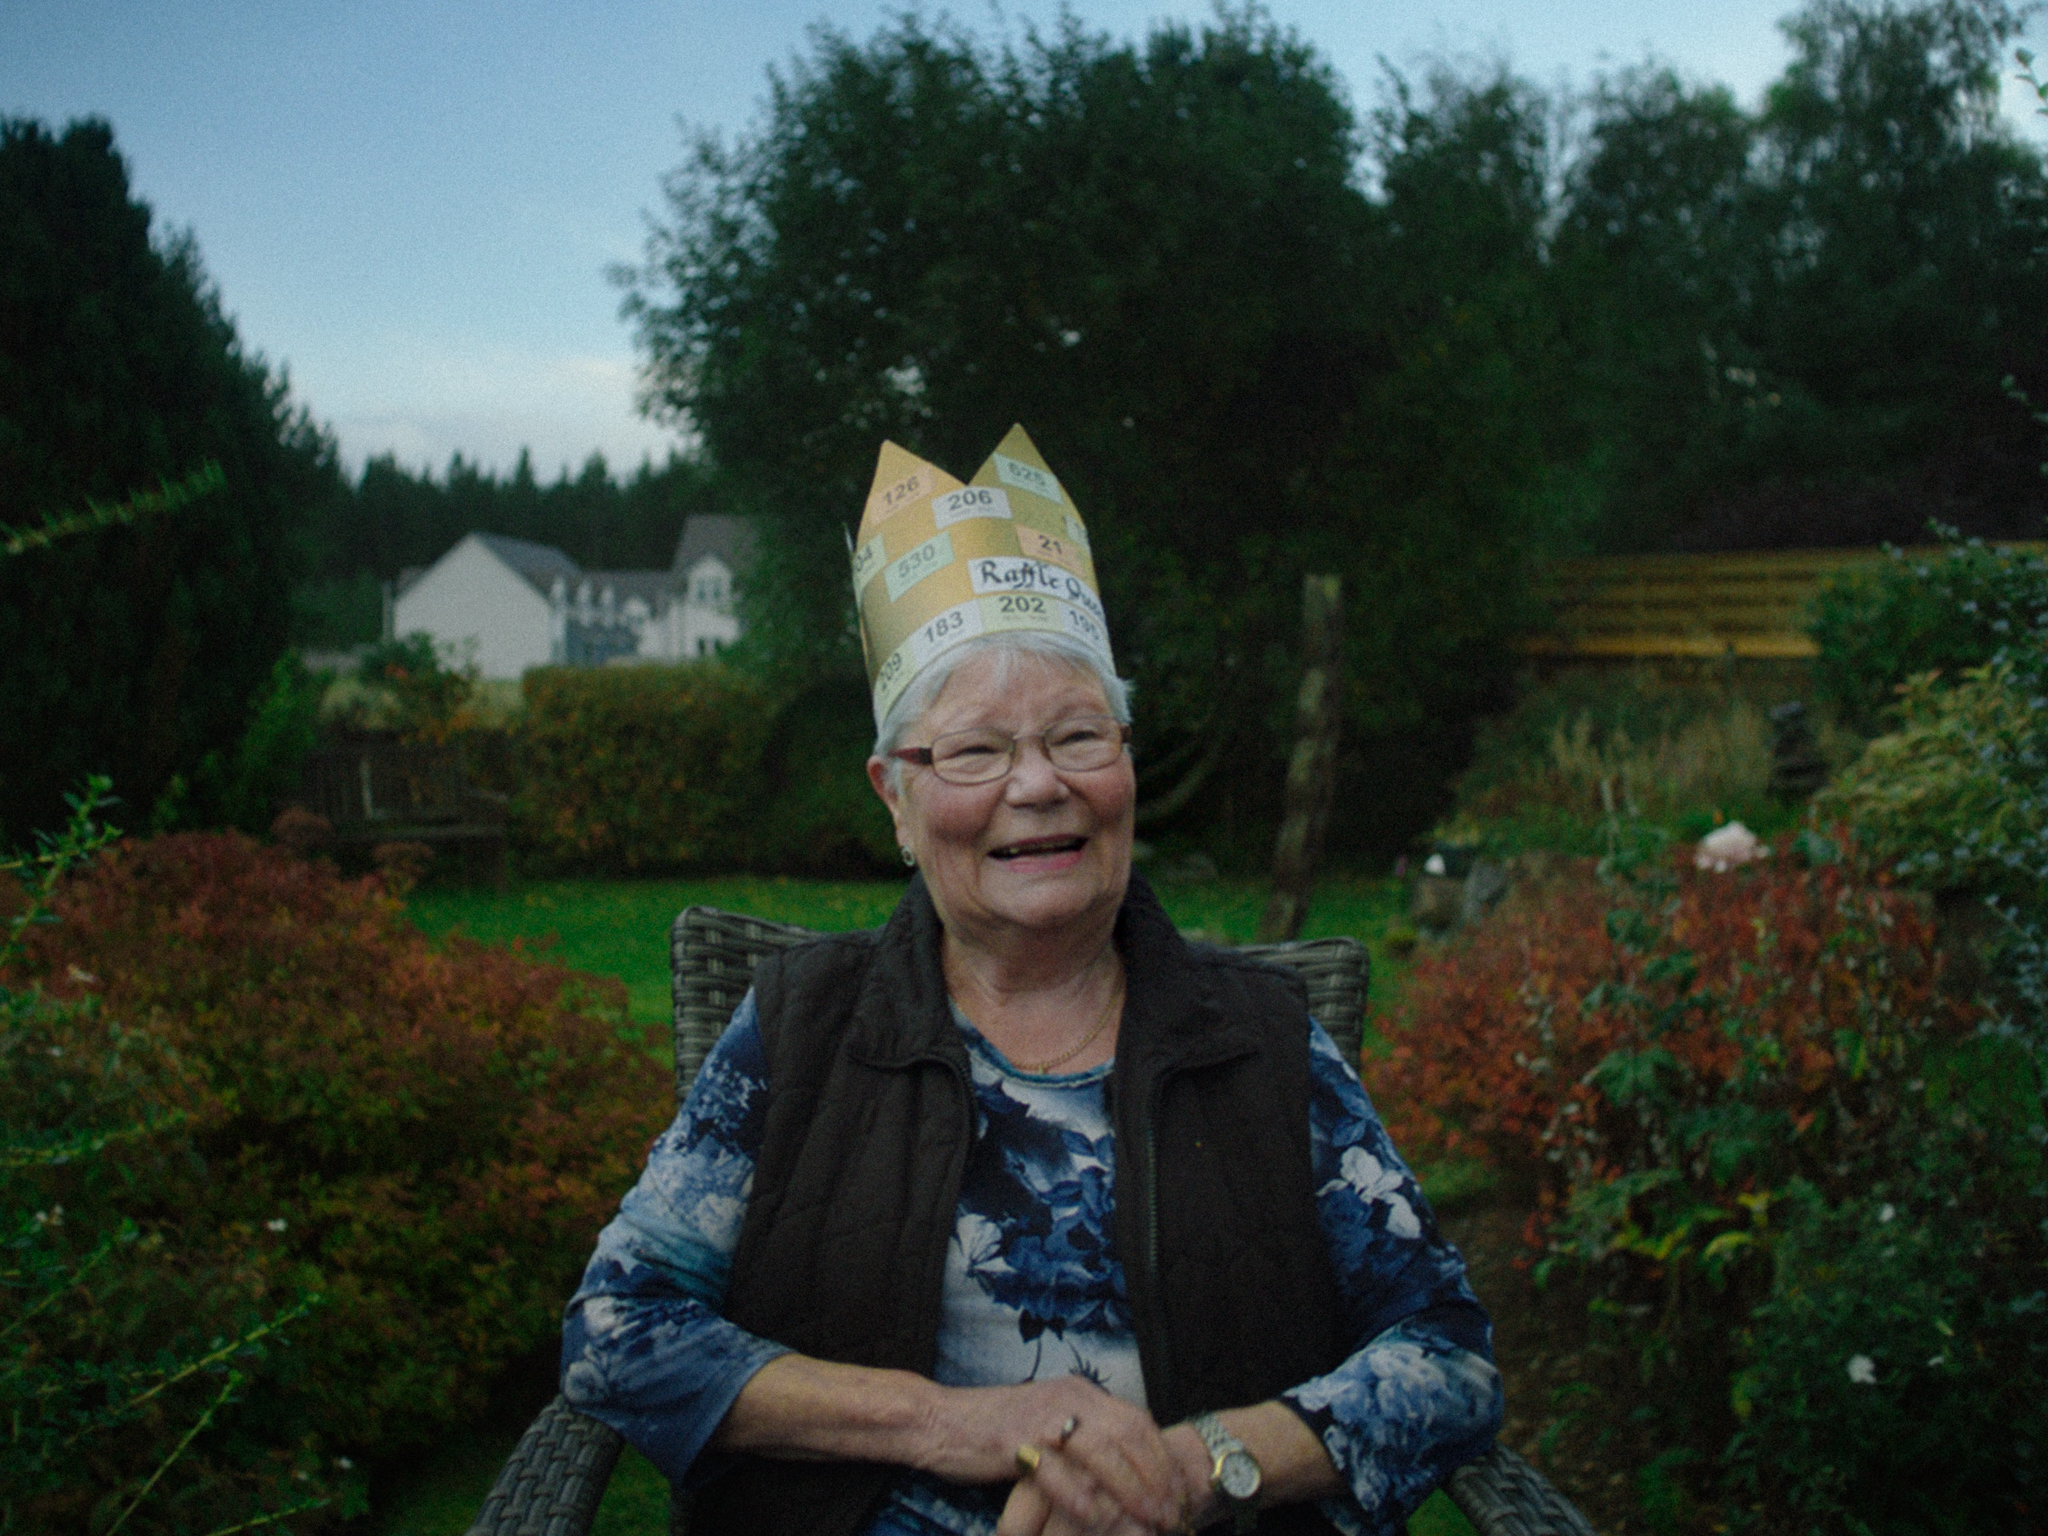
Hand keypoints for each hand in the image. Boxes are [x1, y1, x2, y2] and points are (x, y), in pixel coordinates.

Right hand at [920, 1375, 1183, 1532]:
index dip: (1163, 1457)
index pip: (1138, 1420)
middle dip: (1157, 1476)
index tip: (1178, 1491)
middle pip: (1130, 1434)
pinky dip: (1081, 1496)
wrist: (937, 1421)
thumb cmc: (994, 1431)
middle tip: (1174, 1511)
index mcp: (1080, 1392)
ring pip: (1103, 1450)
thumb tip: (1123, 1469)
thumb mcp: (1048, 1424)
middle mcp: (1069, 1397)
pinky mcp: (1017, 1440)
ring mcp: (1044, 1416)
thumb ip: (1083, 1438)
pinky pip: (1059, 1470)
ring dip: (1131, 1488)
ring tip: (1149, 1519)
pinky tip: (1095, 1519)